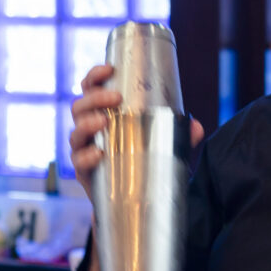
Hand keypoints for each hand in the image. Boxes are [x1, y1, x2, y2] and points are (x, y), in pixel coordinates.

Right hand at [69, 64, 204, 200]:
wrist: (139, 201)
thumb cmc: (147, 163)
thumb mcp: (167, 146)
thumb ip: (182, 136)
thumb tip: (196, 126)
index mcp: (104, 113)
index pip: (91, 89)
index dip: (95, 76)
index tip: (109, 69)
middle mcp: (90, 130)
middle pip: (79, 107)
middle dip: (94, 98)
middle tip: (115, 98)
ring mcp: (84, 151)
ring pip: (75, 132)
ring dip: (87, 123)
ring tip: (104, 121)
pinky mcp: (85, 173)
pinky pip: (78, 162)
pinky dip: (86, 156)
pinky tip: (99, 153)